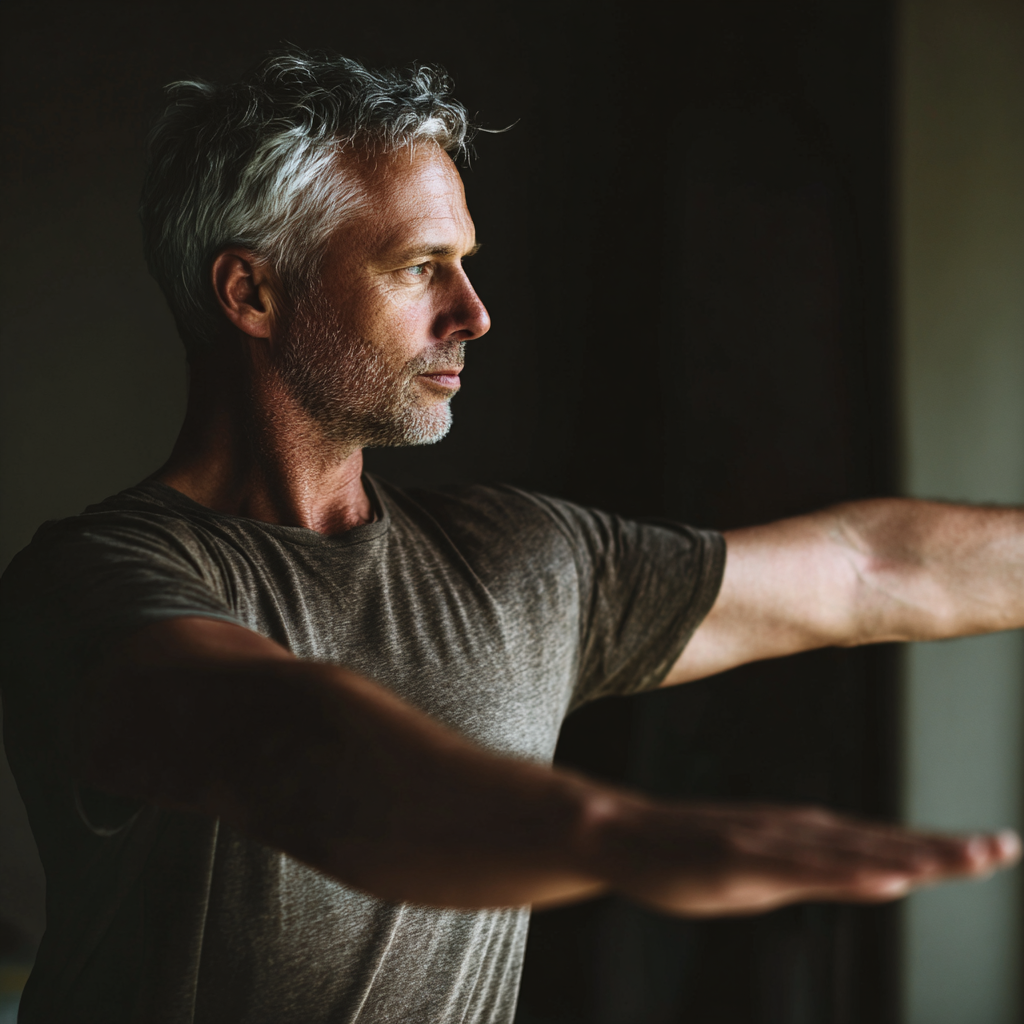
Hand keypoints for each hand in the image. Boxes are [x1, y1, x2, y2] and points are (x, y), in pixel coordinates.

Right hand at [596, 798, 1020, 915]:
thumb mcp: (768, 874)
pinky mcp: (737, 859)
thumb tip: (879, 875)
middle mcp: (795, 831)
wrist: (622, 835)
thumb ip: (820, 874)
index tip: (995, 846)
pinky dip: (849, 874)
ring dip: (913, 855)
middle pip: (880, 843)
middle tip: (1005, 846)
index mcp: (804, 836)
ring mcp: (767, 842)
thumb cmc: (692, 855)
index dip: (940, 846)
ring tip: (968, 857)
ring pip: (851, 852)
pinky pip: (801, 871)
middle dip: (945, 849)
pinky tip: (888, 878)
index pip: (884, 844)